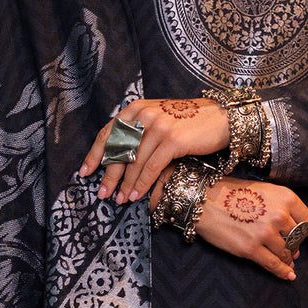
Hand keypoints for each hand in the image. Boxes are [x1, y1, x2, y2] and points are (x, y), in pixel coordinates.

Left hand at [79, 97, 228, 203]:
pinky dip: (142, 184)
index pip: (108, 132)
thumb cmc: (190, 122)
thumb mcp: (160, 118)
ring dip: (125, 184)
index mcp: (137, 108)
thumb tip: (118, 154)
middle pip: (118, 149)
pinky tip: (137, 196)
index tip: (86, 172)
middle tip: (102, 193)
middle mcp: (144, 114)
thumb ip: (139, 129)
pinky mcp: (172, 140)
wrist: (221, 118)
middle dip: (108, 175)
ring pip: (134, 162)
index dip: (95, 154)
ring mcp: (158, 126)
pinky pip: (151, 168)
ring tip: (120, 199)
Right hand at [195, 178, 307, 280]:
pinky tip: (287, 275)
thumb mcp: (265, 191)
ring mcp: (266, 233)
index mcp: (286, 198)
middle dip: (296, 247)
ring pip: (287, 253)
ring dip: (288, 258)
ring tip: (287, 261)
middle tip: (294, 252)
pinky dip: (282, 271)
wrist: (204, 199)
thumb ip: (283, 209)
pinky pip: (273, 264)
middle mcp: (279, 215)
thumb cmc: (233, 193)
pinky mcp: (251, 249)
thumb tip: (295, 235)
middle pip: (298, 239)